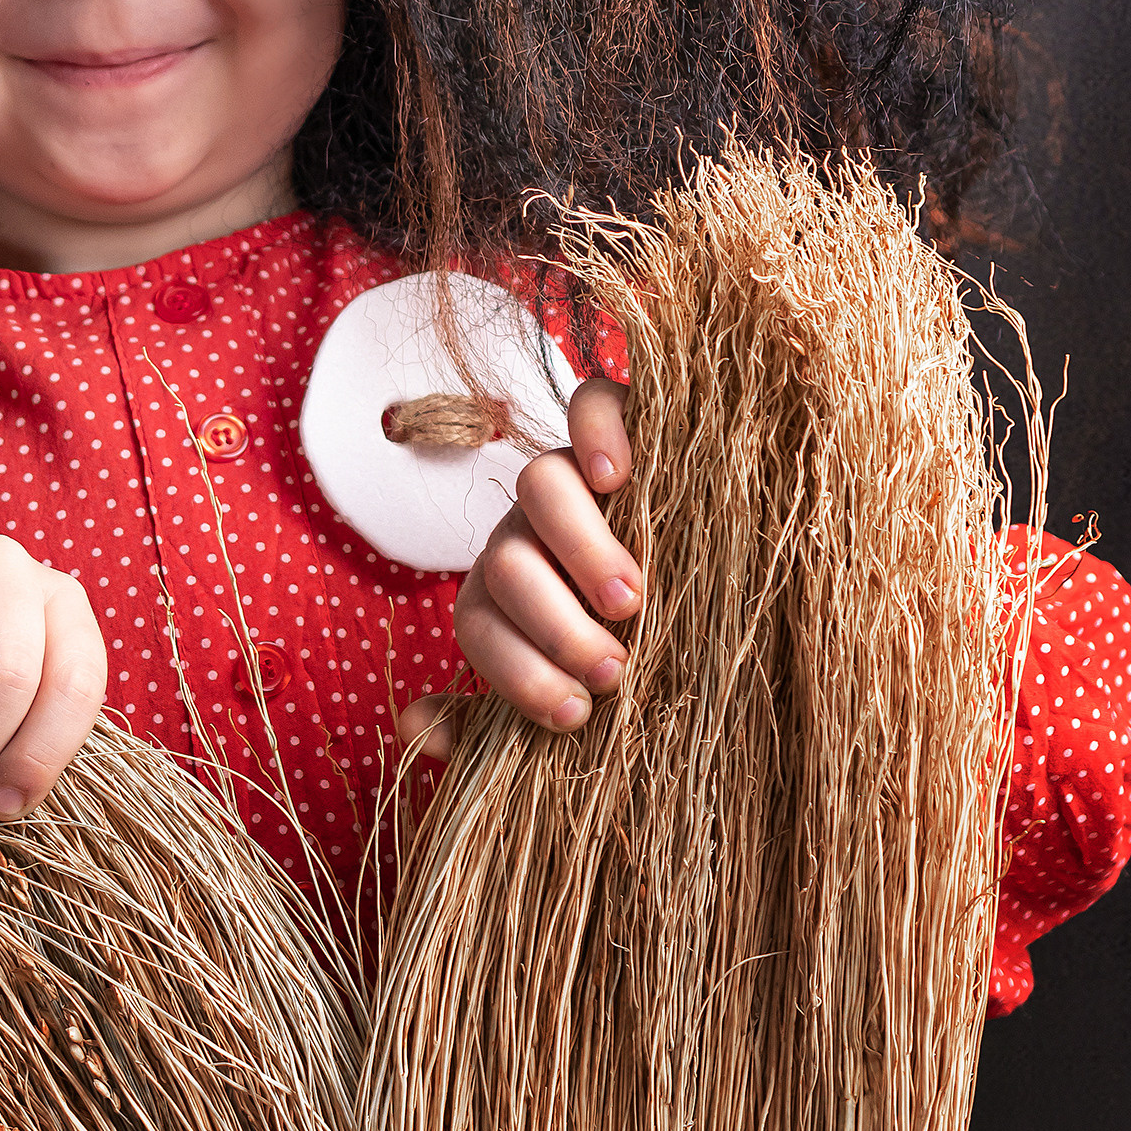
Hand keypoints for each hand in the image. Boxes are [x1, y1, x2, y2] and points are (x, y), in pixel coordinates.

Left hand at [399, 375, 639, 753]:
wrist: (715, 565)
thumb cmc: (632, 642)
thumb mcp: (571, 683)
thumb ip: (494, 715)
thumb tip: (416, 725)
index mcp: (505, 589)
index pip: (477, 623)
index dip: (515, 673)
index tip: (574, 715)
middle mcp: (528, 528)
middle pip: (507, 561)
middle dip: (552, 625)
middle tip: (613, 669)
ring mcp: (573, 476)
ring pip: (540, 486)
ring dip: (578, 546)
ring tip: (630, 600)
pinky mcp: (624, 428)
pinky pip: (592, 405)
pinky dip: (596, 434)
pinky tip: (619, 477)